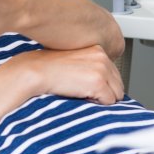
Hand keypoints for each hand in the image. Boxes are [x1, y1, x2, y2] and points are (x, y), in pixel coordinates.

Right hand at [9, 46, 124, 104]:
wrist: (35, 71)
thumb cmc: (47, 68)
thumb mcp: (73, 61)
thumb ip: (90, 68)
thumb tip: (102, 86)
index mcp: (97, 50)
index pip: (114, 74)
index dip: (102, 85)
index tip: (88, 87)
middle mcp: (102, 57)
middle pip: (118, 85)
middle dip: (105, 92)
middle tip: (84, 92)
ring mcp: (102, 69)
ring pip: (116, 95)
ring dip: (101, 99)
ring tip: (81, 93)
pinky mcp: (98, 82)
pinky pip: (109, 102)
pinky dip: (96, 104)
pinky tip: (80, 95)